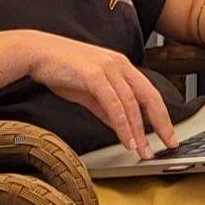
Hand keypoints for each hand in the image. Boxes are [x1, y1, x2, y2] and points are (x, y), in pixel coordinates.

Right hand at [12, 33, 174, 157]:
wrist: (35, 53)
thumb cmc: (60, 69)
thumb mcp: (89, 91)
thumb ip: (107, 107)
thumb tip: (121, 127)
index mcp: (121, 66)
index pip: (149, 92)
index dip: (161, 114)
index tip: (168, 134)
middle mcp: (120, 65)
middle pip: (149, 97)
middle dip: (161, 123)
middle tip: (169, 144)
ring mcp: (108, 68)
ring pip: (132, 104)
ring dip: (139, 131)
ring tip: (143, 151)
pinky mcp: (95, 75)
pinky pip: (114, 105)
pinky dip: (123, 125)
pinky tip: (127, 140)